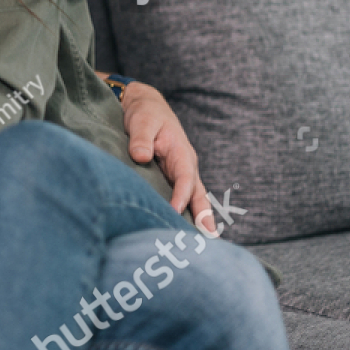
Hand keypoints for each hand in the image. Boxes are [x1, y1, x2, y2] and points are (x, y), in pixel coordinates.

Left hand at [118, 81, 215, 233]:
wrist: (145, 106)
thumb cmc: (145, 114)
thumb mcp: (142, 121)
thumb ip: (141, 138)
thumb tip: (141, 156)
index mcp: (181, 152)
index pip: (185, 178)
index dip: (181, 195)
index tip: (175, 211)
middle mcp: (185, 165)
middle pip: (198, 193)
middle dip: (204, 215)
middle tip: (209, 238)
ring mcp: (180, 172)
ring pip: (193, 198)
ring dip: (199, 218)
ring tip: (205, 243)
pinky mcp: (171, 177)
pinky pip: (182, 197)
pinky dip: (187, 213)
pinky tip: (184, 230)